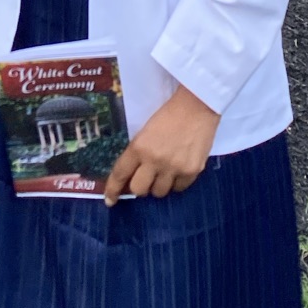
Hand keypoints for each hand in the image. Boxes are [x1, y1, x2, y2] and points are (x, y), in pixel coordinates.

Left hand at [104, 84, 219, 204]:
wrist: (197, 107)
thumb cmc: (168, 116)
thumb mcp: (145, 132)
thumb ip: (138, 153)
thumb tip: (131, 176)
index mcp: (139, 147)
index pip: (120, 174)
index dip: (113, 190)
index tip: (110, 201)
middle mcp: (155, 160)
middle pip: (139, 190)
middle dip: (140, 186)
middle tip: (146, 178)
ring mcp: (174, 167)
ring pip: (159, 192)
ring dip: (158, 185)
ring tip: (165, 172)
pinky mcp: (192, 171)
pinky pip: (179, 189)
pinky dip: (176, 183)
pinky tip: (178, 170)